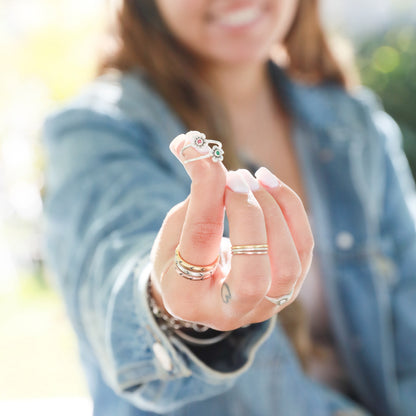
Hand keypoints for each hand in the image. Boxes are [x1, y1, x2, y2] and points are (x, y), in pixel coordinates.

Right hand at [150, 131, 313, 330]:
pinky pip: (302, 249)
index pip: (201, 242)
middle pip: (253, 270)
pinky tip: (270, 185)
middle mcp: (228, 312)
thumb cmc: (182, 253)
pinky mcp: (287, 290)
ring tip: (255, 177)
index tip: (209, 160)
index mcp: (186, 296)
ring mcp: (263, 305)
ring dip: (274, 211)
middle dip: (249, 214)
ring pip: (287, 264)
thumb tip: (202, 149)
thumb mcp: (177, 226)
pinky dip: (291, 211)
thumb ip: (194, 195)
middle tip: (236, 177)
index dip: (208, 195)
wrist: (203, 286)